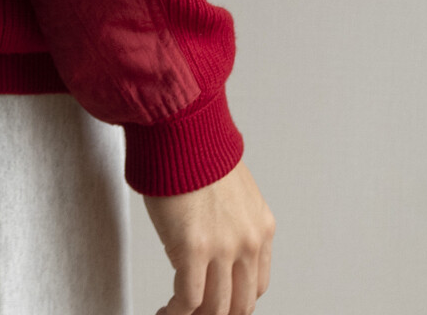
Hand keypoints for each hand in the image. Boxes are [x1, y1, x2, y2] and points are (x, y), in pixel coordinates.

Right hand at [141, 158, 275, 314]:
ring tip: (174, 313)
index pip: (256, 284)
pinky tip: (165, 311)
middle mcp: (248, 242)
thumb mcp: (230, 188)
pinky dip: (175, 312)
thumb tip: (211, 235)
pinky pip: (188, 299)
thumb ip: (229, 219)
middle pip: (240, 303)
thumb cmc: (195, 148)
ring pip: (215, 308)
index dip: (234, 300)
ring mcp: (222, 249)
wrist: (181, 130)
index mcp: (261, 227)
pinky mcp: (192, 249)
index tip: (217, 301)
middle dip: (218, 314)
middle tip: (197, 313)